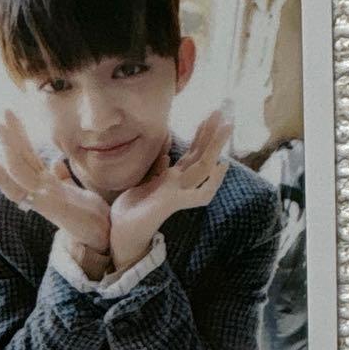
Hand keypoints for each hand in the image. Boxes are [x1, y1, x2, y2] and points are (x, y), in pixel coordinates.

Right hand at [0, 110, 110, 251]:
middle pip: (21, 158)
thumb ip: (62, 178)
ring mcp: (42, 197)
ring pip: (19, 170)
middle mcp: (41, 188)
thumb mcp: (76, 191)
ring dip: (8, 149)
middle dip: (11, 137)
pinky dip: (7, 180)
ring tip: (0, 128)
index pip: (29, 155)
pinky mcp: (47, 207)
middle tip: (2, 114)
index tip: (11, 117)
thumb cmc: (89, 216)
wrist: (100, 236)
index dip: (20, 137)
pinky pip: (23, 192)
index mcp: (47, 183)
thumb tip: (56, 163)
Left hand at [109, 111, 231, 270]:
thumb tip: (166, 157)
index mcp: (171, 179)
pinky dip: (212, 182)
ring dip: (215, 146)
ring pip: (203, 167)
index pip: (191, 156)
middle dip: (212, 136)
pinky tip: (221, 166)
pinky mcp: (174, 203)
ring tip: (227, 126)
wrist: (122, 233)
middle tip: (226, 116)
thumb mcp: (144, 184)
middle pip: (201, 156)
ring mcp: (178, 193)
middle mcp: (178, 185)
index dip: (201, 140)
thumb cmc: (132, 211)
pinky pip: (200, 194)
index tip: (209, 122)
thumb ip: (158, 172)